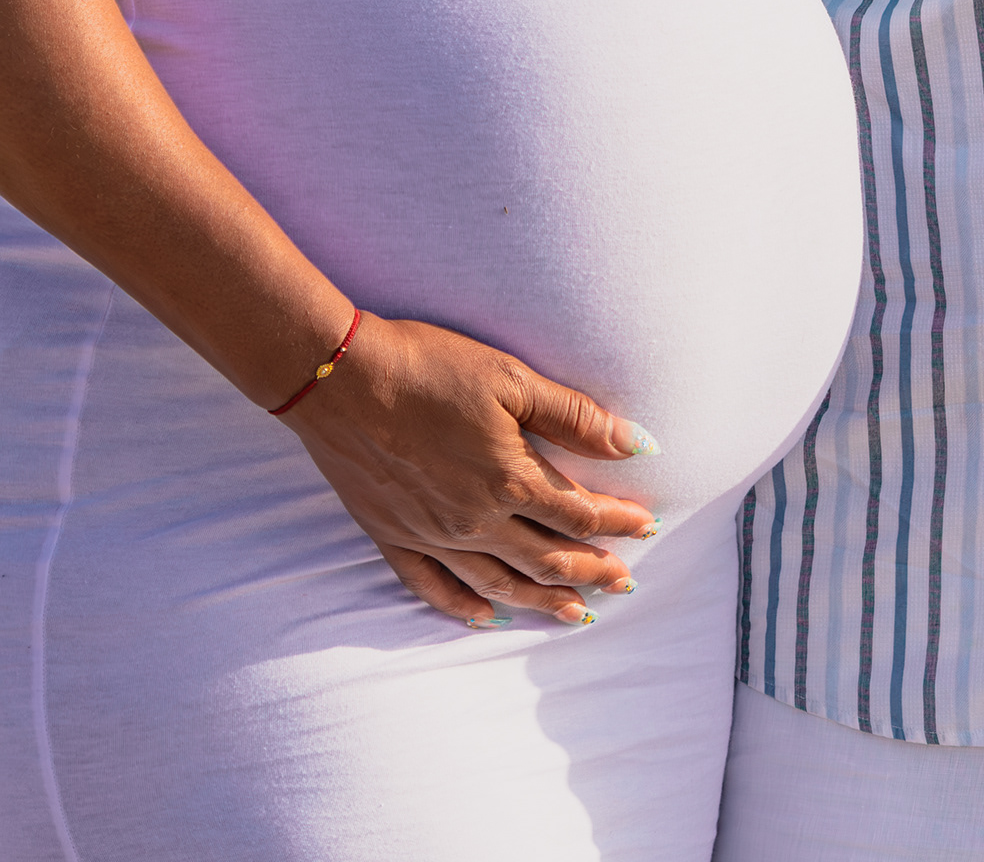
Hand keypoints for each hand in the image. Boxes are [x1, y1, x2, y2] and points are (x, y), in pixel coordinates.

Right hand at [285, 313, 664, 627]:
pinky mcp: (392, 536)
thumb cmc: (427, 367)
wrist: (338, 377)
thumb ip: (575, 418)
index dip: (618, 523)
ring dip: (542, 600)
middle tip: (623, 584)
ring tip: (575, 614)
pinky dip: (463, 607)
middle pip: (548, 559)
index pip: (580, 515)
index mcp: (509, 480)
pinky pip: (433, 587)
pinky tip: (485, 617)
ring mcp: (431, 535)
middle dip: (592, 572)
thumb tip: (637, 445)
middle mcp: (475, 521)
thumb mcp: (511, 379)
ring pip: (499, 583)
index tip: (645, 527)